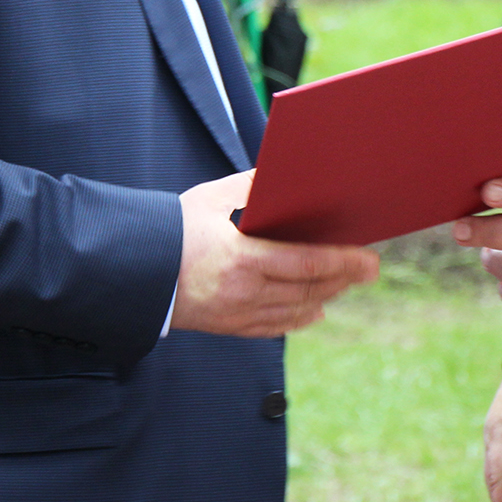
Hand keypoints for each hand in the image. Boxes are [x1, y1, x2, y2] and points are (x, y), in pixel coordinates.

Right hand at [172, 171, 378, 336]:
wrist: (131, 274)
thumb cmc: (168, 231)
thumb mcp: (208, 200)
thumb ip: (248, 187)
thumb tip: (279, 174)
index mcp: (243, 258)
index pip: (307, 263)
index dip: (343, 262)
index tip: (369, 259)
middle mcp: (244, 292)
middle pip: (308, 289)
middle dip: (343, 279)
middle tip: (368, 269)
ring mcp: (237, 314)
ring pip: (295, 311)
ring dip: (325, 297)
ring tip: (343, 283)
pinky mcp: (227, 327)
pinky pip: (273, 327)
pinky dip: (298, 319)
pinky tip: (313, 312)